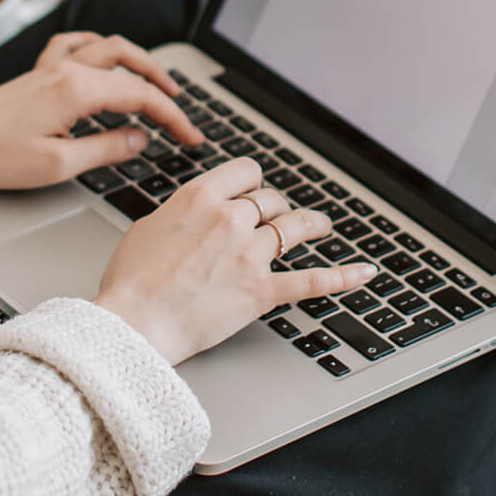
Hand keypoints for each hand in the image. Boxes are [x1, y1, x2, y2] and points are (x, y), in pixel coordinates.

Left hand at [0, 33, 204, 188]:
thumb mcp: (59, 164)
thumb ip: (106, 149)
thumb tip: (139, 140)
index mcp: (77, 90)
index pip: (142, 96)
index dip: (174, 117)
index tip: (191, 137)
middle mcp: (67, 69)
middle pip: (132, 64)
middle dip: (164, 85)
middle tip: (182, 112)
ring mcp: (52, 67)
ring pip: (109, 46)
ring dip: (139, 61)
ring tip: (158, 83)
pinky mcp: (39, 73)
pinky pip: (77, 44)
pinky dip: (101, 47)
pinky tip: (106, 57)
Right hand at [94, 158, 377, 363]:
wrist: (133, 324)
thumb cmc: (131, 282)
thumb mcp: (148, 226)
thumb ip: (182, 212)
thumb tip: (197, 212)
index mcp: (200, 196)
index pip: (246, 171)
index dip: (253, 181)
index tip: (254, 190)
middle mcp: (230, 218)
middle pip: (271, 200)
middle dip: (275, 209)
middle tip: (276, 219)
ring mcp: (250, 254)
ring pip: (295, 226)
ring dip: (312, 223)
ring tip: (323, 226)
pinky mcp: (262, 291)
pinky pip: (312, 280)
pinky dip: (343, 277)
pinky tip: (364, 273)